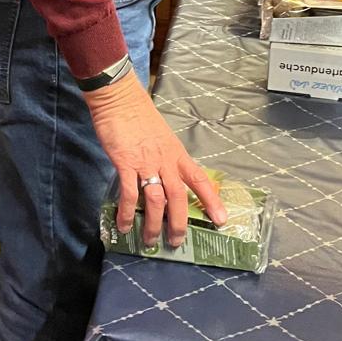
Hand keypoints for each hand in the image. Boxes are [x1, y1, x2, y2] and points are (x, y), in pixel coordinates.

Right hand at [85, 71, 225, 248]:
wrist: (120, 98)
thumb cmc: (140, 116)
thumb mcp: (163, 137)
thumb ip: (166, 158)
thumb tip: (167, 180)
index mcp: (177, 154)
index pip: (199, 179)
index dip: (211, 201)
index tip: (221, 220)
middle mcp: (165, 160)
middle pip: (178, 196)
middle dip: (179, 223)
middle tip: (177, 242)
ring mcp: (145, 162)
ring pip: (155, 200)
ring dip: (153, 223)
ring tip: (150, 240)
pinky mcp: (125, 163)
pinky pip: (128, 193)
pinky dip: (127, 212)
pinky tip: (124, 225)